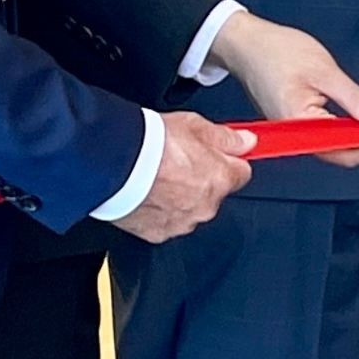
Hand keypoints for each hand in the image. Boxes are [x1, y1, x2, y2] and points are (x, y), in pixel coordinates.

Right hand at [112, 112, 254, 242]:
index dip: (228, 160)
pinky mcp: (157, 233)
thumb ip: (225, 137)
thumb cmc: (149, 145)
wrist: (112, 165)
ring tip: (158, 176)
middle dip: (202, 178)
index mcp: (220, 179)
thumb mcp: (193, 126)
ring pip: (190, 208)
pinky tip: (147, 192)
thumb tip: (246, 142)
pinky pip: (166, 221)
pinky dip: (160, 209)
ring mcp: (181, 222)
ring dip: (180, 195)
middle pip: (214, 192)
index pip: (242, 173)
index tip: (220, 154)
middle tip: (179, 161)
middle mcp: (205, 206)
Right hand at [207, 10, 358, 168]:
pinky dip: (341, 127)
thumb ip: (355, 99)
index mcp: (298, 124)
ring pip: (330, 145)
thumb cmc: (277, 52)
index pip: (343, 152)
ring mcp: (291, 130)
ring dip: (355, 135)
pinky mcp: (292, 123)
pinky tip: (354, 115)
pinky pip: (321, 134)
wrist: (246, 42)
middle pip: (337, 153)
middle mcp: (293, 134)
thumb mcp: (325, 71)